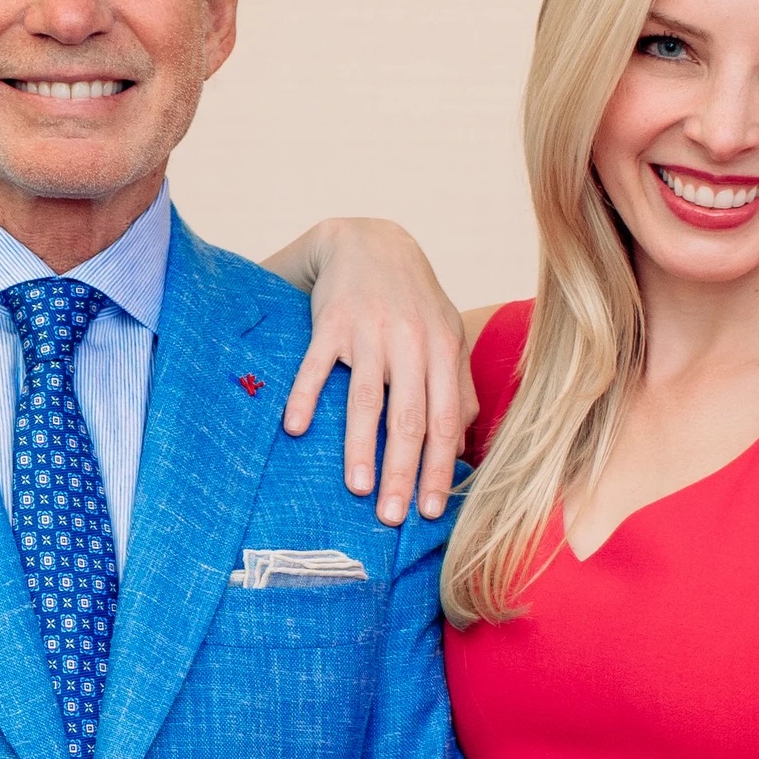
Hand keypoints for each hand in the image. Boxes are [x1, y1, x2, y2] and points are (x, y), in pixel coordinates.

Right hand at [283, 218, 472, 525]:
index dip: (438, 468)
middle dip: (403, 472)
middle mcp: (410, 343)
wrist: (369, 241)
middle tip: (392, 518)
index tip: (429, 510)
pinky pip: (316, 364)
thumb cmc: (411, 300)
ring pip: (367, 399)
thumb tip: (463, 442)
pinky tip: (296, 429)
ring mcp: (369, 332)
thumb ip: (457, 386)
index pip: (444, 421)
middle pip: (409, 418)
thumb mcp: (445, 335)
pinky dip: (305, 396)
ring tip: (358, 489)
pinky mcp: (331, 322)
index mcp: (443, 351)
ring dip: (360, 448)